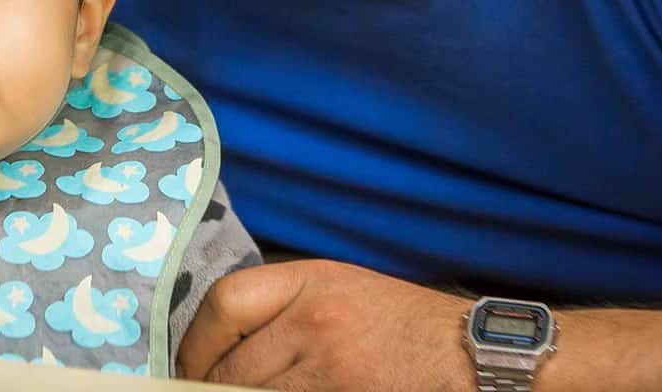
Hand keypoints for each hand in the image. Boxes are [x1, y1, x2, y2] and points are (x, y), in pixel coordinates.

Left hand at [178, 259, 472, 390]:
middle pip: (232, 366)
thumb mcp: (341, 290)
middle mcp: (316, 322)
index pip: (225, 303)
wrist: (470, 356)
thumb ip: (283, 308)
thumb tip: (218, 348)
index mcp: (310, 280)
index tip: (190, 366)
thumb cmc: (403, 324)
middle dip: (215, 387)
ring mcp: (331, 370)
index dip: (196, 343)